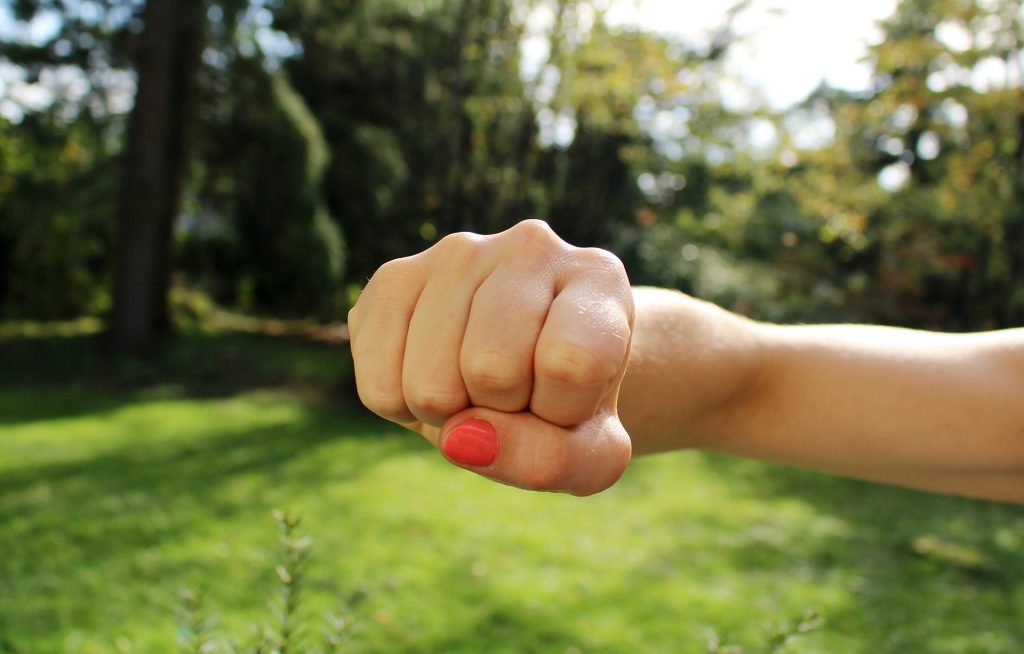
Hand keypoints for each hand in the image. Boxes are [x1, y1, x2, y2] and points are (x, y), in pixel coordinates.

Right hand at [348, 220, 634, 494]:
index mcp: (597, 277)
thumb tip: (463, 437)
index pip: (572, 363)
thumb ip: (553, 459)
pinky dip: (404, 411)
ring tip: (476, 385)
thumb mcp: (590, 452)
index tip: (569, 398)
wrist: (524, 367)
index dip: (563, 412)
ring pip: (431, 384)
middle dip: (502, 411)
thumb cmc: (567, 405)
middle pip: (492, 370)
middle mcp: (529, 246)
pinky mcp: (393, 278)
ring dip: (452, 414)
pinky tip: (434, 375)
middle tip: (517, 392)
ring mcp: (456, 254)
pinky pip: (379, 387)